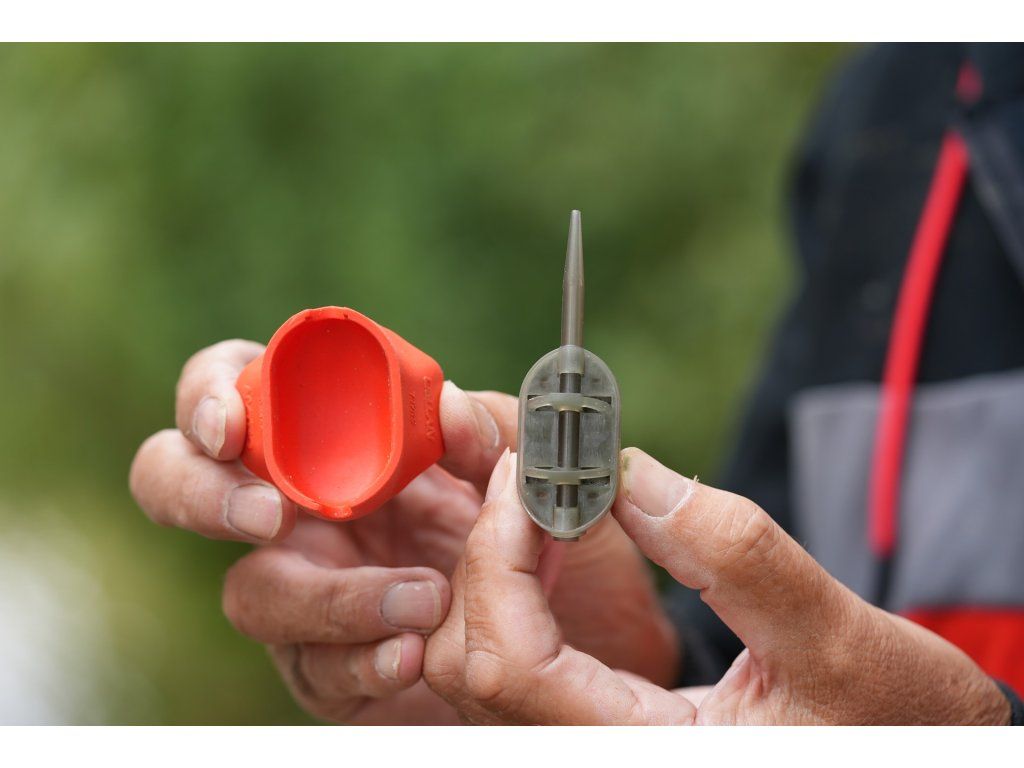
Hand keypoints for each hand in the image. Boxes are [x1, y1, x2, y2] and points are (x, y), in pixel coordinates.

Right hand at [129, 340, 676, 722]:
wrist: (584, 630)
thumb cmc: (541, 527)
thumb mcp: (530, 467)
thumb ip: (488, 431)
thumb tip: (444, 402)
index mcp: (332, 438)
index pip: (235, 391)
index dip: (211, 395)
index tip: (234, 424)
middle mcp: (301, 509)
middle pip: (179, 485)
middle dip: (201, 494)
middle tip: (269, 512)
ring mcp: (307, 590)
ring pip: (251, 593)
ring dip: (327, 596)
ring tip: (422, 599)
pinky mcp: (333, 666)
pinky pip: (312, 670)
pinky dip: (358, 660)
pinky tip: (411, 659)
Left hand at [423, 448, 1010, 724]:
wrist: (908, 746)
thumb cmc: (893, 721)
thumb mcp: (838, 638)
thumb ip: (733, 555)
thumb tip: (624, 472)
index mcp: (643, 752)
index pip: (512, 667)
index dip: (500, 557)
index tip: (532, 475)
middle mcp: (598, 753)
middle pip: (474, 664)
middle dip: (489, 553)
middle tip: (530, 471)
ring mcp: (593, 740)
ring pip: (479, 666)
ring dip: (493, 571)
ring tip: (540, 500)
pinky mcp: (600, 723)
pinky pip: (518, 660)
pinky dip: (517, 590)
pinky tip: (554, 542)